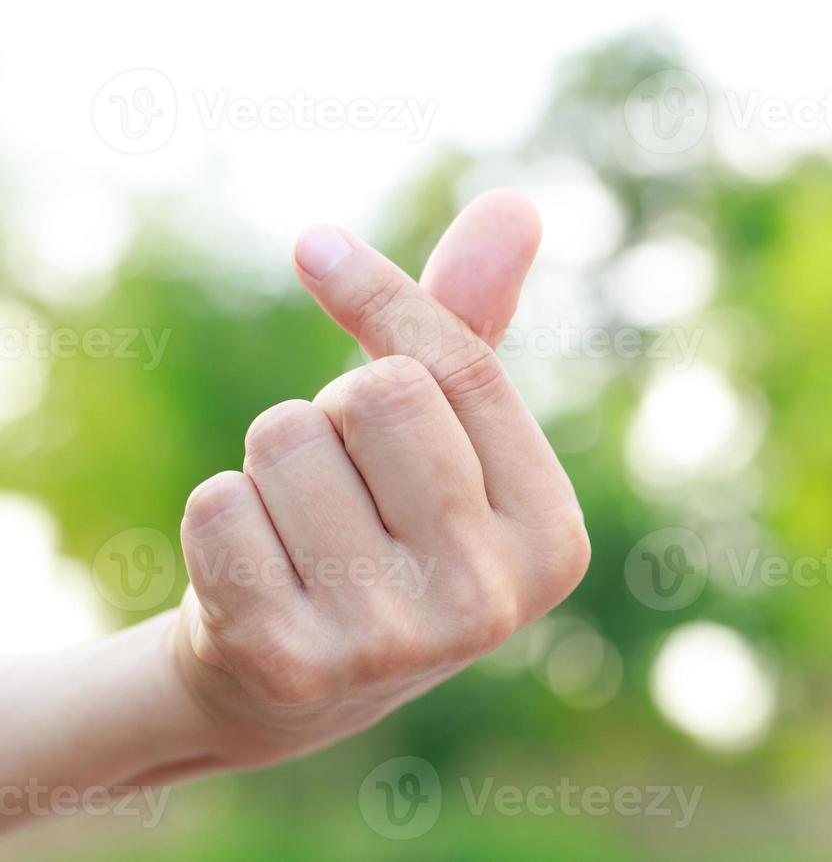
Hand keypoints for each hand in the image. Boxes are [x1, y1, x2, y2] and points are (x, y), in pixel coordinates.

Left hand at [170, 191, 589, 767]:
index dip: (380, 293)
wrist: (291, 685)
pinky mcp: (288, 663)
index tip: (314, 244)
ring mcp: (393, 643)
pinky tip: (253, 575)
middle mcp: (490, 602)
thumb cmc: (381, 529)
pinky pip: (220, 505)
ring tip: (299, 533)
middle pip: (376, 392)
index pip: (458, 367)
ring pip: (286, 438)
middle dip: (334, 409)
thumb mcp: (444, 440)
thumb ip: (471, 325)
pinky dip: (220, 516)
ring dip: (273, 463)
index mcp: (553, 540)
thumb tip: (516, 204)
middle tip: (344, 482)